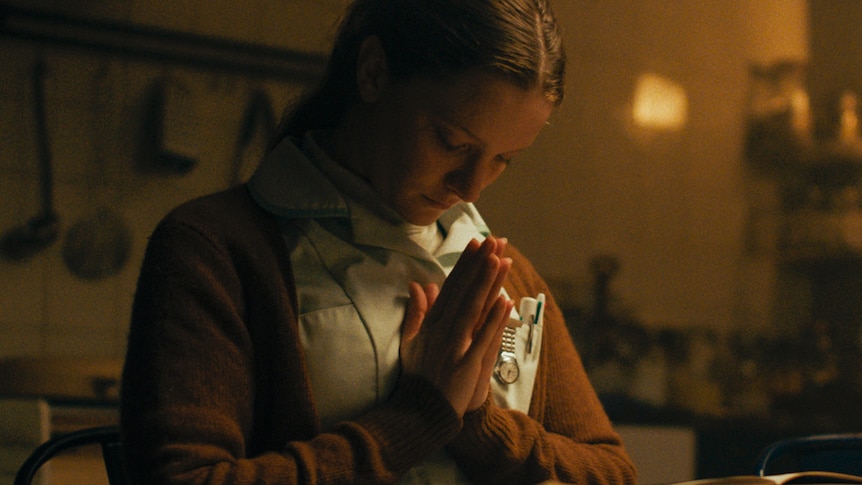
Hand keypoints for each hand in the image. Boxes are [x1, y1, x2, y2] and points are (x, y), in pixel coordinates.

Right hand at [400, 236, 511, 416]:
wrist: (419, 411)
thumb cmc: (417, 376)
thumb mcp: (410, 341)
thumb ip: (416, 312)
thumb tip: (419, 284)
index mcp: (432, 323)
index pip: (451, 286)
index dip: (466, 264)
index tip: (478, 244)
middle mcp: (443, 330)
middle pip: (465, 291)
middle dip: (480, 265)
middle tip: (495, 241)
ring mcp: (455, 346)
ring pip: (474, 308)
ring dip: (488, 282)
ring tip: (501, 259)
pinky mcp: (467, 364)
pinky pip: (483, 337)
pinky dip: (494, 319)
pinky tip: (506, 301)